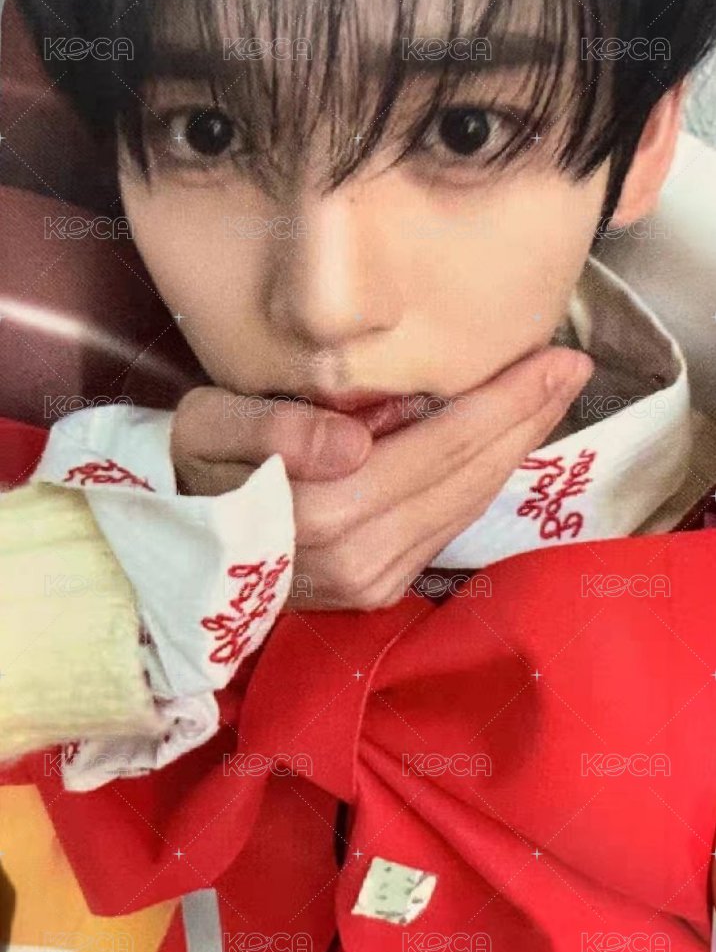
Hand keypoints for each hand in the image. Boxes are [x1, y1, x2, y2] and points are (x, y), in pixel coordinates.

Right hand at [171, 346, 592, 609]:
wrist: (172, 553)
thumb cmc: (191, 470)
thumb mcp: (209, 427)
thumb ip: (275, 428)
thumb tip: (354, 443)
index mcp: (323, 510)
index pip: (441, 444)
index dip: (503, 400)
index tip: (556, 357)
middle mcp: (360, 555)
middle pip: (468, 476)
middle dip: (527, 419)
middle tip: (570, 368)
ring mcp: (373, 582)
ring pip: (466, 506)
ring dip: (514, 450)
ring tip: (548, 398)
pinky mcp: (377, 593)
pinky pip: (447, 527)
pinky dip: (480, 483)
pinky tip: (500, 447)